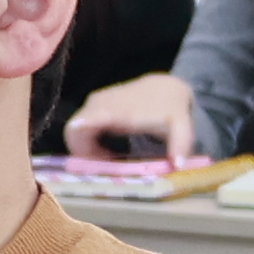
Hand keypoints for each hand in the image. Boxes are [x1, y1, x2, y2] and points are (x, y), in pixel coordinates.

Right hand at [64, 72, 200, 159]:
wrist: (165, 87)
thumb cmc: (171, 109)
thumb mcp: (181, 126)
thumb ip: (180, 144)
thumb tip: (176, 164)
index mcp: (117, 110)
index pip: (84, 123)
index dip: (78, 146)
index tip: (94, 163)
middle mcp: (99, 104)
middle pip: (73, 131)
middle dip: (83, 154)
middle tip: (103, 167)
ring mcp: (94, 101)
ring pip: (74, 130)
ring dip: (85, 149)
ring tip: (108, 159)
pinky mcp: (93, 104)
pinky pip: (79, 126)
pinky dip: (87, 142)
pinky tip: (106, 149)